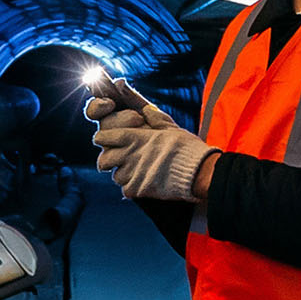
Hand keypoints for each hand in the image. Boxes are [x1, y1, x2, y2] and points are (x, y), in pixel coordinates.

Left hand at [94, 104, 214, 203]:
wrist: (197, 171)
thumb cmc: (186, 147)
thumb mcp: (170, 128)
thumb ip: (155, 119)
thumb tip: (145, 109)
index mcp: (135, 138)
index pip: (104, 137)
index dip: (103, 138)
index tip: (106, 138)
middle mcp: (131, 156)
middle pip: (104, 159)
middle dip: (109, 158)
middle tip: (116, 158)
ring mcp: (134, 174)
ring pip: (115, 176)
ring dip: (122, 173)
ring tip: (133, 170)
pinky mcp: (140, 189)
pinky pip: (126, 190)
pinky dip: (131, 187)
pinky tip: (141, 182)